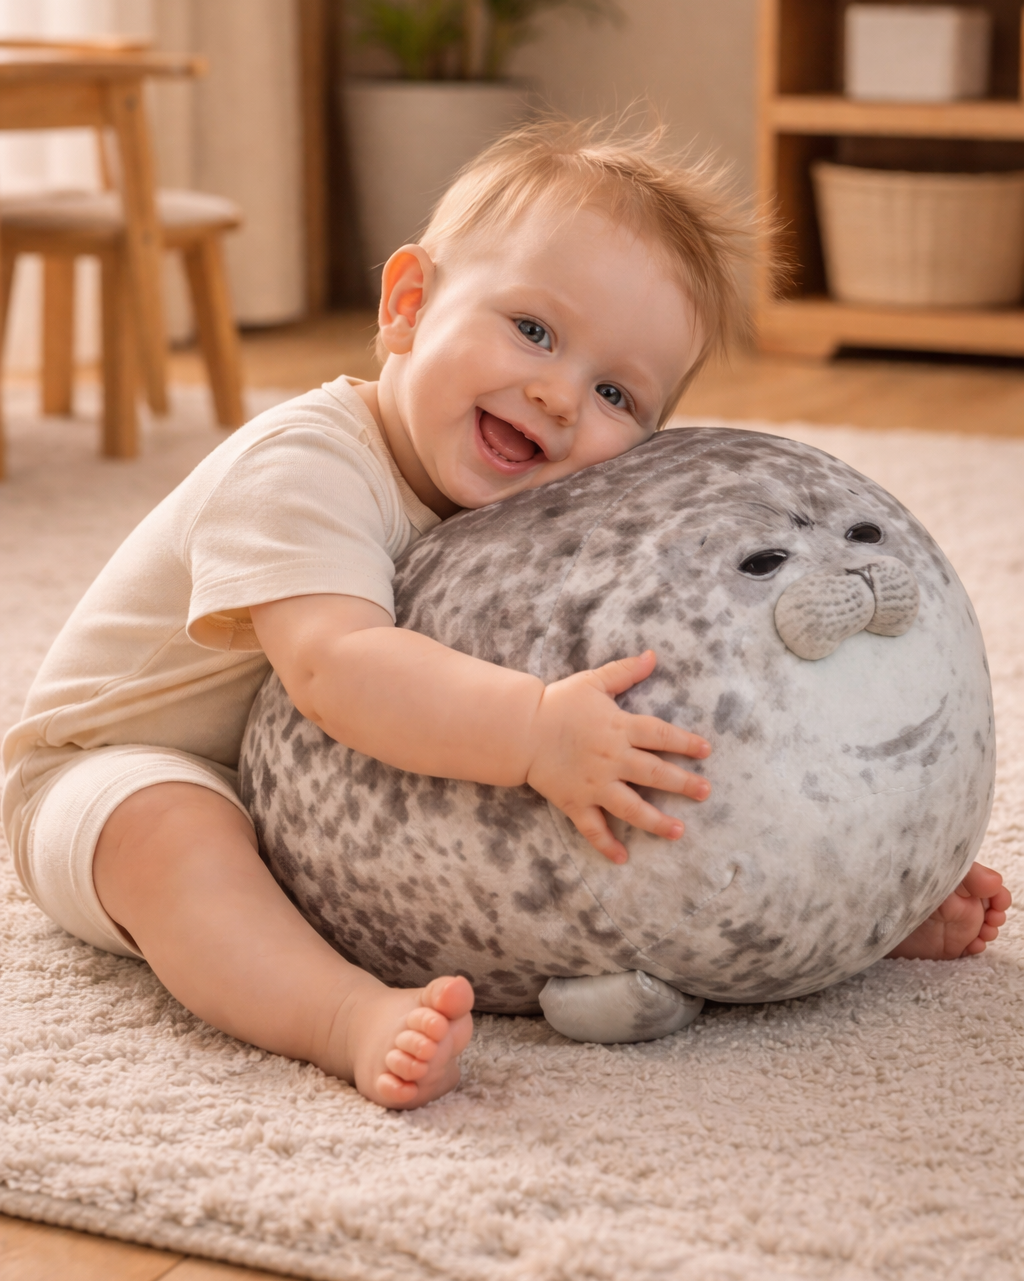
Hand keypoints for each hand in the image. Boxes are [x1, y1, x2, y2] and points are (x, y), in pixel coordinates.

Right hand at [524, 649, 710, 863]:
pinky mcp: (575, 802)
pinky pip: (593, 828)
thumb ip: (625, 672)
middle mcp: (612, 758)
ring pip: (632, 807)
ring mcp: (594, 784)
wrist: (520, 728)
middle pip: (655, 772)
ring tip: (679, 831)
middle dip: (683, 783)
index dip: (685, 742)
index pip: (661, 735)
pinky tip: (622, 858)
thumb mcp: (593, 682)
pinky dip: (606, 844)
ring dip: (656, 821)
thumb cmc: (558, 702)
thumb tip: (653, 656)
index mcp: (619, 728)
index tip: (706, 751)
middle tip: (705, 792)